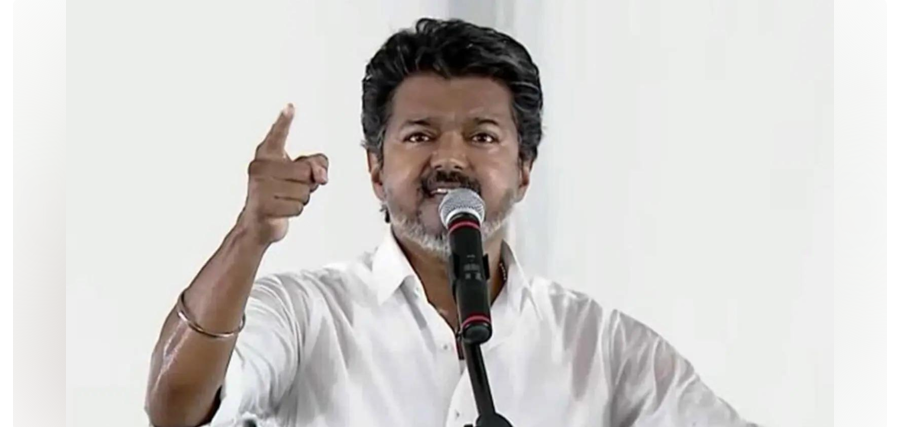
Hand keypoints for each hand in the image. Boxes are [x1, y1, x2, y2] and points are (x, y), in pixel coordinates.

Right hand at [236, 104, 328, 244]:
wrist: (258, 223)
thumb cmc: (281, 193)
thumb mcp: (302, 174)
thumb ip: (319, 164)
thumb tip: (321, 175)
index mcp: (267, 155)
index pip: (278, 135)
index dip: (284, 121)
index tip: (290, 107)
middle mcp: (260, 168)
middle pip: (306, 171)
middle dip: (307, 184)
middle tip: (292, 188)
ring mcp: (260, 187)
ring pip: (304, 191)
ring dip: (302, 199)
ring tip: (286, 199)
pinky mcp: (264, 206)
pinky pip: (298, 207)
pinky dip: (296, 210)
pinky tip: (282, 210)